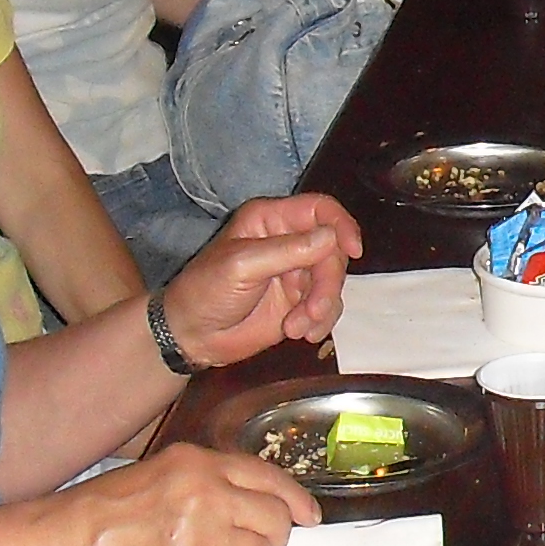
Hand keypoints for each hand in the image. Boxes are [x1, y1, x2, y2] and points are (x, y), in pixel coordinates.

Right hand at [49, 442, 316, 545]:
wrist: (65, 545)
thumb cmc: (106, 507)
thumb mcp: (161, 472)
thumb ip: (211, 479)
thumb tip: (263, 499)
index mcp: (199, 464)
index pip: (268, 479)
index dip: (295, 499)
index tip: (308, 516)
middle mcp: (207, 497)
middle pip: (273, 522)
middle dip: (271, 536)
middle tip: (252, 542)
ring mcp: (200, 540)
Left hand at [158, 194, 361, 363]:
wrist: (192, 336)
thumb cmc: (205, 291)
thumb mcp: (242, 266)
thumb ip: (287, 251)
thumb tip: (332, 238)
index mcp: (272, 220)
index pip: (320, 210)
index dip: (341, 226)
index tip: (353, 251)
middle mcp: (289, 241)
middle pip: (333, 252)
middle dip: (327, 285)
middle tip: (312, 311)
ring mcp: (297, 274)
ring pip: (334, 283)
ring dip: (322, 308)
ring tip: (297, 329)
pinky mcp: (300, 303)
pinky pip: (328, 307)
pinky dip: (320, 323)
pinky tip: (301, 335)